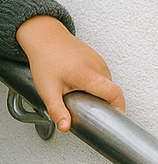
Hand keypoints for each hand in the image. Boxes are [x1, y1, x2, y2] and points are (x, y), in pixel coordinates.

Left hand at [15, 15, 124, 131]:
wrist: (44, 37)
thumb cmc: (45, 60)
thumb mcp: (48, 90)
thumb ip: (57, 110)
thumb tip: (64, 126)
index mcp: (89, 75)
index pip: (115, 94)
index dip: (118, 108)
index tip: (114, 117)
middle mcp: (98, 67)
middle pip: (110, 91)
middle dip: (103, 103)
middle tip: (87, 109)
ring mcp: (98, 61)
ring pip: (106, 83)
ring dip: (98, 93)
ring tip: (80, 96)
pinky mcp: (96, 58)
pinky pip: (102, 75)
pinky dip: (95, 84)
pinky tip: (80, 86)